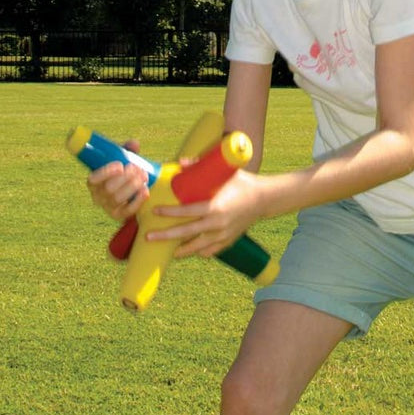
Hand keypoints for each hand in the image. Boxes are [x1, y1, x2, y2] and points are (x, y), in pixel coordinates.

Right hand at [86, 140, 148, 220]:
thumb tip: (134, 143)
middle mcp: (97, 196)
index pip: (93, 179)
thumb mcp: (121, 160)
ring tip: (144, 176)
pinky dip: (138, 200)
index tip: (120, 165)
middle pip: (109, 189)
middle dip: (125, 178)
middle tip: (138, 169)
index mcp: (93, 182)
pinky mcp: (119, 215)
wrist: (128, 193)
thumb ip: (126, 150)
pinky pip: (127, 210)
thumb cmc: (121, 173)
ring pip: (118, 198)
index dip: (105, 173)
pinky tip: (145, 190)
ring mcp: (107, 207)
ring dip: (133, 186)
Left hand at [147, 169, 264, 258]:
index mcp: (215, 208)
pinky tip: (190, 251)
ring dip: (181, 250)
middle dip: (166, 236)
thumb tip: (180, 163)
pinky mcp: (229, 241)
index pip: (186, 213)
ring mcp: (223, 235)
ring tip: (168, 250)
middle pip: (186, 233)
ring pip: (197, 247)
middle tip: (148, 236)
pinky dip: (199, 251)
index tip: (155, 211)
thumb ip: (201, 166)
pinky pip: (210, 251)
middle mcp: (218, 224)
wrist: (264, 199)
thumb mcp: (225, 173)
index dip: (169, 212)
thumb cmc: (243, 183)